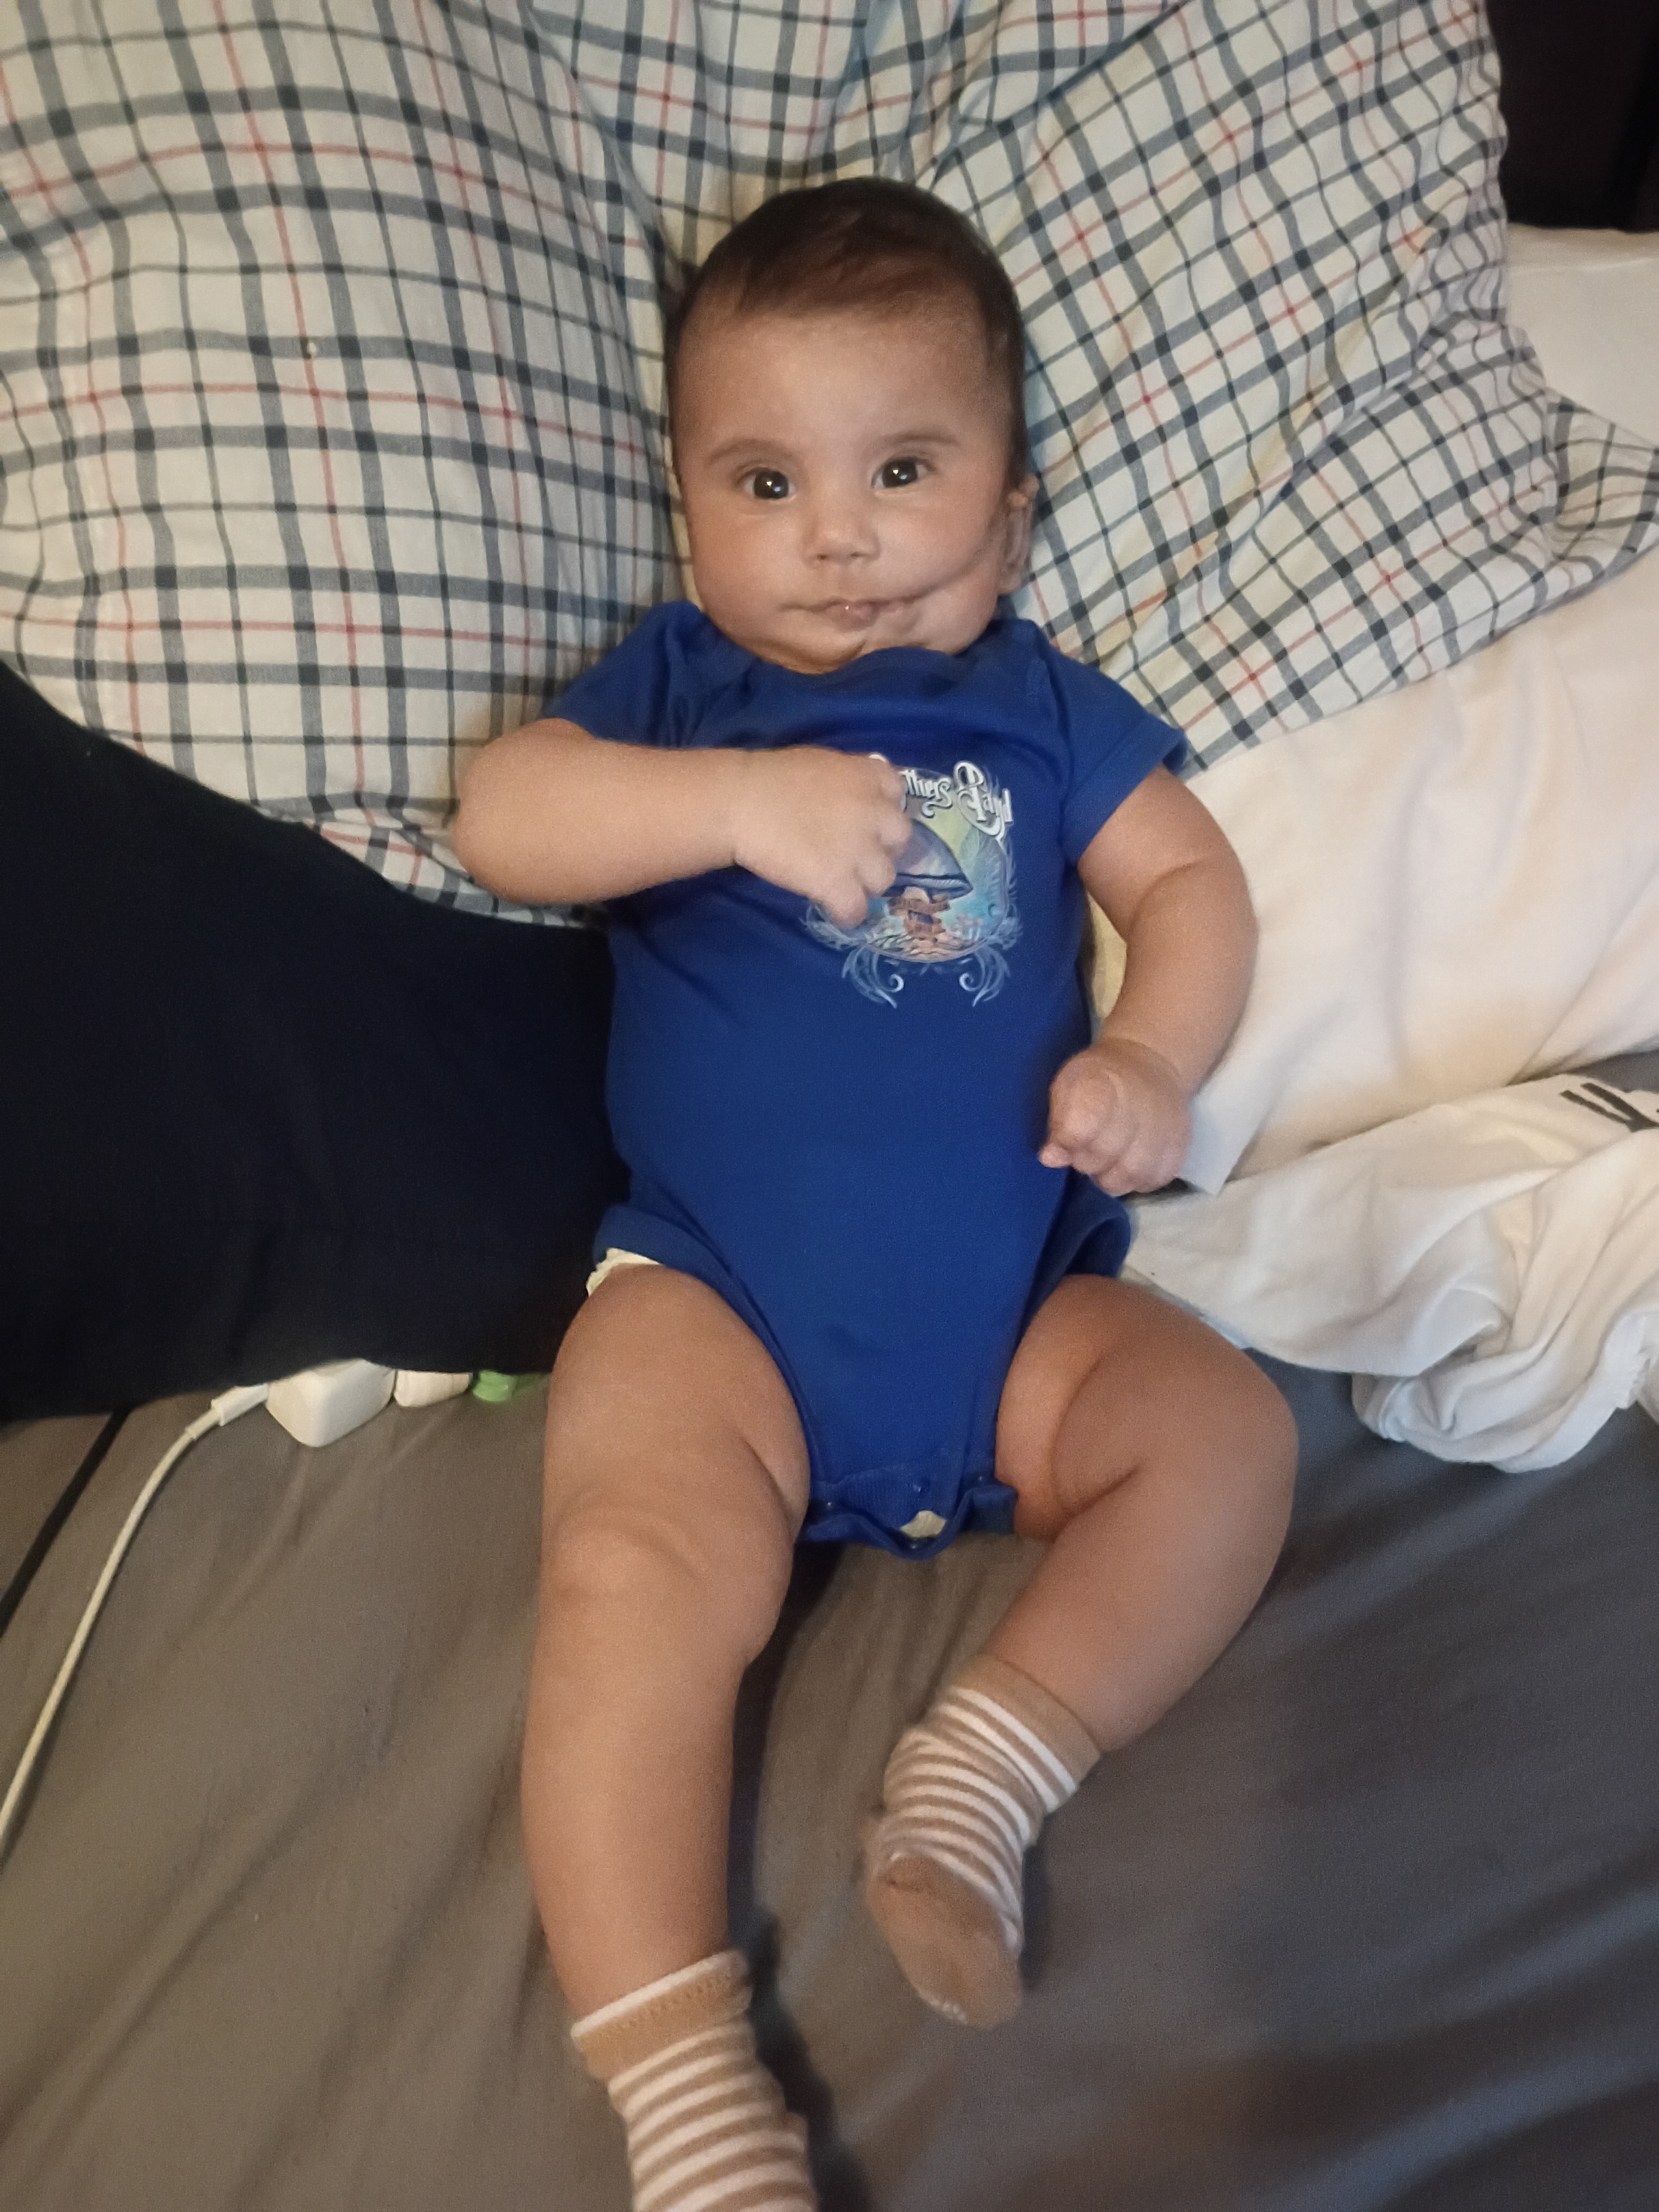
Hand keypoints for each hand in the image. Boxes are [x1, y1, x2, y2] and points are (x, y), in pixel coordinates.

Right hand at [728, 747, 910, 925]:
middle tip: (855, 853)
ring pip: (884, 878)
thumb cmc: (768, 778)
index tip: (866, 819)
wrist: (739, 802)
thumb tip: (857, 794)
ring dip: (866, 882)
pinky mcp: (836, 881)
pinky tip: (834, 909)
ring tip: (842, 884)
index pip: (896, 792)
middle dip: (882, 847)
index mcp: (867, 776)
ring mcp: (858, 849)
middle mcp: (873, 812)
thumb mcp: (820, 764)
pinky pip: (856, 908)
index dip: (882, 809)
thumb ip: (847, 780)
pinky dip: (847, 912)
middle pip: (900, 838)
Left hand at [1040, 1037, 1191, 1194]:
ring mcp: (1164, 1126)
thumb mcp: (1068, 1084)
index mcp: (1100, 1084)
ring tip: (1108, 1162)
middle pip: (1106, 1154)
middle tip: (1086, 1151)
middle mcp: (1137, 1105)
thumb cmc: (1098, 1078)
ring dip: (1113, 1176)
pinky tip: (1130, 1165)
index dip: (1068, 1142)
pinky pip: (1157, 1177)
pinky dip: (1139, 1180)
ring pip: (1133, 1173)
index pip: (1080, 1128)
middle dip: (1087, 1161)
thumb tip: (1050, 1158)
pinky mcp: (1180, 1144)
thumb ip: (1058, 1121)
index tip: (1063, 1141)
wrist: (1148, 1063)